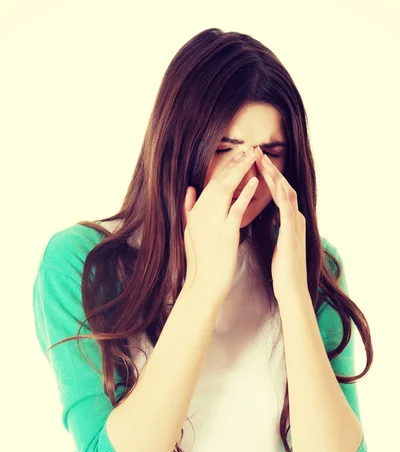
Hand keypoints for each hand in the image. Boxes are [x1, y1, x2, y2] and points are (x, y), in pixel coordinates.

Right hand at [182, 147, 258, 305]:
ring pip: (226, 189)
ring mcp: (213, 222)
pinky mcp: (225, 232)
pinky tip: (254, 182)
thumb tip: (189, 190)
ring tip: (252, 157)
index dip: (226, 167)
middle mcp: (202, 213)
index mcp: (196, 212)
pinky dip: (244, 194)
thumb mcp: (189, 232)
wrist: (204, 283)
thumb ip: (189, 209)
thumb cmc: (200, 261)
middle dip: (234, 163)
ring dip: (240, 171)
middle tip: (248, 149)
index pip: (212, 183)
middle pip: (219, 181)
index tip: (238, 155)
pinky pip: (236, 208)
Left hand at [253, 146, 308, 303]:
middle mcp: (296, 218)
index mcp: (290, 220)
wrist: (292, 288)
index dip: (267, 177)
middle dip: (270, 169)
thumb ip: (275, 228)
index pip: (278, 192)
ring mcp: (296, 224)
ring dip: (275, 176)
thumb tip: (270, 219)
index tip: (254, 163)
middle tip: (257, 152)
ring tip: (263, 161)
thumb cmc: (282, 269)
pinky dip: (281, 194)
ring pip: (287, 193)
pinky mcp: (293, 232)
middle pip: (283, 187)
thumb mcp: (277, 243)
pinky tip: (273, 183)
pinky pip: (288, 208)